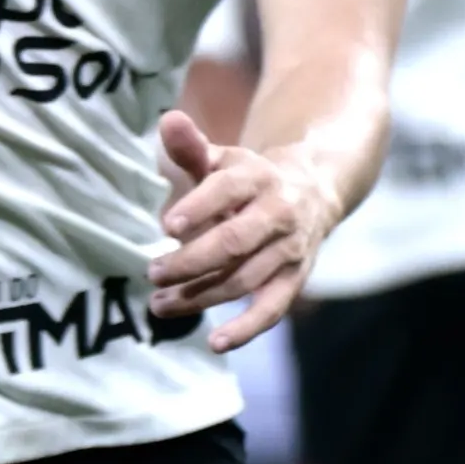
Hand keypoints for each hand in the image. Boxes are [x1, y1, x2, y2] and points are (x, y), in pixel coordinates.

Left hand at [149, 109, 342, 350]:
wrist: (312, 193)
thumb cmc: (247, 180)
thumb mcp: (222, 159)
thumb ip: (191, 147)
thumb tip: (167, 120)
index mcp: (258, 176)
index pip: (228, 190)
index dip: (199, 207)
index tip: (167, 226)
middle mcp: (278, 213)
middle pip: (234, 241)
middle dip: (191, 260)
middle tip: (152, 272)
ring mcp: (288, 249)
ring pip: (244, 278)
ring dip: (201, 295)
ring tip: (159, 304)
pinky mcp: (294, 280)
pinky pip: (272, 309)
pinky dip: (246, 329)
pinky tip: (215, 343)